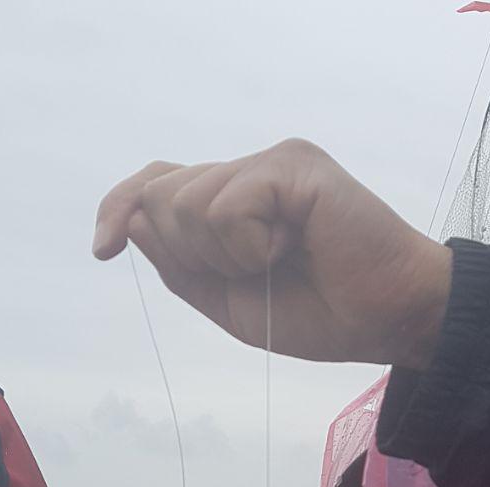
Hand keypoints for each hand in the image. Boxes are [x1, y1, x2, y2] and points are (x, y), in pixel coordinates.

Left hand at [93, 139, 451, 369]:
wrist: (387, 320)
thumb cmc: (321, 314)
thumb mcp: (229, 302)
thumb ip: (180, 265)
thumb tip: (132, 224)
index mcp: (231, 200)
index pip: (155, 183)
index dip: (118, 208)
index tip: (102, 249)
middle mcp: (247, 171)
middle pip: (162, 195)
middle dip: (188, 251)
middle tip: (251, 272)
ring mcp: (271, 162)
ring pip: (189, 202)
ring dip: (223, 254)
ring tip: (277, 261)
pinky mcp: (293, 165)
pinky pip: (228, 206)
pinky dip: (249, 246)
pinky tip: (291, 247)